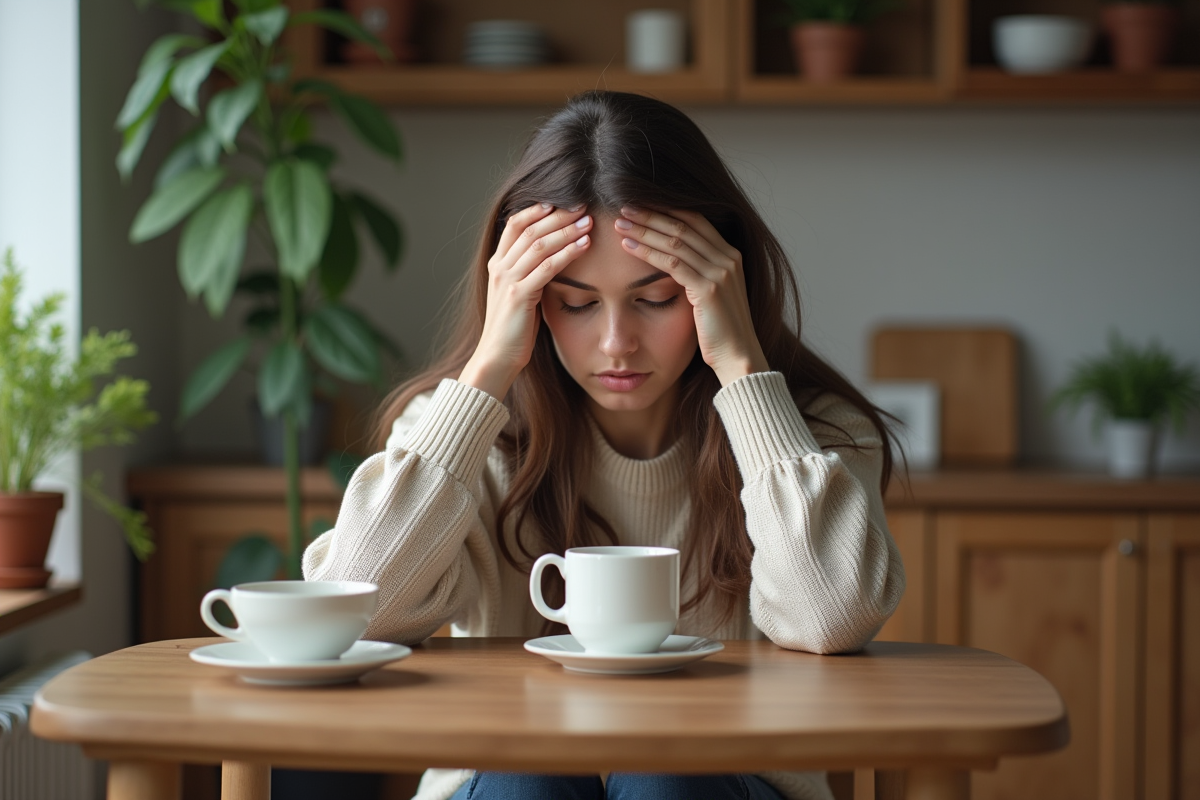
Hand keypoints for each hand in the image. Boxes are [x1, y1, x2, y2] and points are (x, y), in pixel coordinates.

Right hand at [459, 204, 592, 398]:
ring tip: (589, 222)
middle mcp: (500, 267)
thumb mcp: (520, 292)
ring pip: (539, 244)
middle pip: (530, 228)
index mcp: (498, 263)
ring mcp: (508, 280)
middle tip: (583, 205)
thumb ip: (531, 271)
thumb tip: (555, 254)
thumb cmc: (514, 328)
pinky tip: (584, 246)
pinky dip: (567, 253)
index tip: (562, 200)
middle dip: (559, 215)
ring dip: (566, 230)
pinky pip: (547, 267)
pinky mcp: (520, 295)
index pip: (515, 223)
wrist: (497, 356)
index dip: (538, 209)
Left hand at [615, 207, 768, 385]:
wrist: (739, 358)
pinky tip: (628, 246)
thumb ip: (699, 274)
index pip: (695, 221)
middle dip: (651, 214)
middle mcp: (728, 259)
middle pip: (684, 226)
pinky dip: (648, 252)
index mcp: (730, 256)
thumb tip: (673, 261)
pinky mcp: (709, 289)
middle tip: (623, 206)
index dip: (666, 210)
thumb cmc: (720, 332)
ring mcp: (720, 273)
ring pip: (675, 241)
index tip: (640, 204)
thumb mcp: (712, 295)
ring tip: (620, 223)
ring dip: (645, 230)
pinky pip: (672, 263)